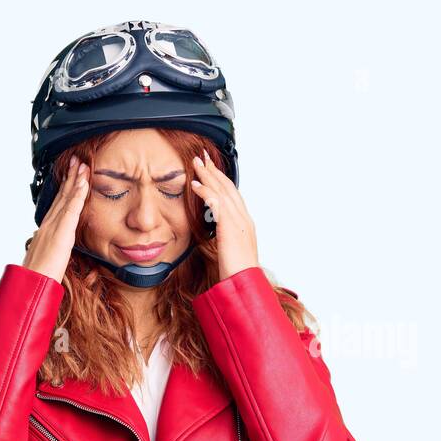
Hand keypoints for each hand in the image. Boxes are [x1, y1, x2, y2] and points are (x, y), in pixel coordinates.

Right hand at [23, 154, 89, 283]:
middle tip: (77, 160)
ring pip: (67, 198)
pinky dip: (77, 196)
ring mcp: (54, 226)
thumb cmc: (40, 273)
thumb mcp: (47, 255)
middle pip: (62, 196)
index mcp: (47, 228)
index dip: (66, 187)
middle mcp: (49, 223)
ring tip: (83, 165)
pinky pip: (71, 210)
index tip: (73, 174)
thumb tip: (48, 242)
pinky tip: (83, 184)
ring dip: (76, 180)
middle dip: (71, 177)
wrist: (33, 283)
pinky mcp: (61, 232)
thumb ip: (50, 245)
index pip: (59, 203)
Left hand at [190, 148, 258, 279]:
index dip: (221, 181)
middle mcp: (244, 219)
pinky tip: (195, 185)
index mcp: (245, 224)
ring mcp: (239, 221)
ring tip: (196, 163)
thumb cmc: (237, 273)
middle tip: (203, 157)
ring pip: (222, 191)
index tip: (211, 171)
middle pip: (228, 188)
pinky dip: (205, 191)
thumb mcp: (230, 252)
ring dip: (208, 175)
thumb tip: (215, 236)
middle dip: (215, 171)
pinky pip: (216, 203)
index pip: (233, 196)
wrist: (244, 283)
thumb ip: (224, 239)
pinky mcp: (230, 226)